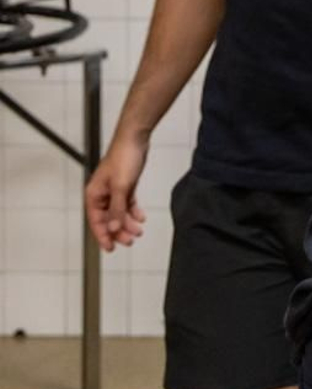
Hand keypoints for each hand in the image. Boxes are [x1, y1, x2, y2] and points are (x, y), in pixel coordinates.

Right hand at [84, 134, 149, 251]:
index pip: (96, 221)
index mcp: (94, 195)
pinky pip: (127, 204)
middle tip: (131, 241)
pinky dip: (133, 211)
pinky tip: (141, 218)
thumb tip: (112, 229)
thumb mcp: (122, 187)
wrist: (135, 139)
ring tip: (139, 231)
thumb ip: (117, 209)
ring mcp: (114, 190)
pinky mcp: (125, 185)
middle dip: (118, 231)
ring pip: (119, 212)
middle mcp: (102, 194)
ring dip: (128, 222)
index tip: (111, 249)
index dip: (103, 236)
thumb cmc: (124, 158)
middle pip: (108, 219)